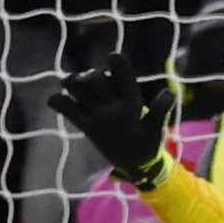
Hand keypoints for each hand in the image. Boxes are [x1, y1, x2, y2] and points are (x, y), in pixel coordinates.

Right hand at [51, 43, 176, 186]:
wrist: (136, 163)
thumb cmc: (149, 145)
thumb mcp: (156, 130)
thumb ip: (160, 112)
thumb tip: (168, 93)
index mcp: (130, 98)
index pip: (122, 72)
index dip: (116, 62)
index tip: (111, 58)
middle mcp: (111, 100)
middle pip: (96, 77)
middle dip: (92, 75)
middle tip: (89, 82)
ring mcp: (96, 111)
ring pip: (79, 87)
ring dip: (72, 81)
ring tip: (68, 84)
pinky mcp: (85, 124)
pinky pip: (67, 108)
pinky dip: (58, 102)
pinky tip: (55, 102)